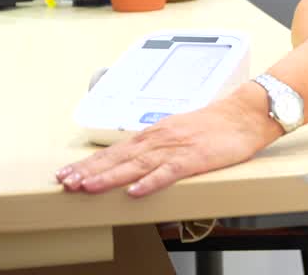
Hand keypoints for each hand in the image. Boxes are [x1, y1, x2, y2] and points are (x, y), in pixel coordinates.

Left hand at [56, 84, 281, 197]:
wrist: (242, 115)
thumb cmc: (212, 126)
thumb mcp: (175, 133)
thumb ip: (154, 147)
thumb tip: (130, 161)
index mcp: (152, 135)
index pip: (113, 151)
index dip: (88, 164)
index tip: (66, 174)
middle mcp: (158, 140)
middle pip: (117, 158)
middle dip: (89, 171)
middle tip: (65, 183)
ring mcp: (174, 149)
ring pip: (135, 165)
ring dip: (109, 176)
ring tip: (87, 187)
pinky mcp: (193, 159)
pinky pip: (168, 173)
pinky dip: (150, 182)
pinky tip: (135, 191)